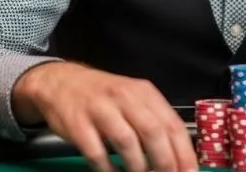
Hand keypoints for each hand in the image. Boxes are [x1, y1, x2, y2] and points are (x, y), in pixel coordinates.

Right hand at [13, 62, 196, 171]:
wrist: (61, 81)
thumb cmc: (104, 95)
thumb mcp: (133, 98)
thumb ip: (154, 120)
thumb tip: (179, 156)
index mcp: (143, 92)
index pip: (172, 123)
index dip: (184, 152)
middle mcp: (124, 97)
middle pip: (153, 131)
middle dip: (165, 162)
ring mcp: (100, 109)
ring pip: (127, 142)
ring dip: (138, 167)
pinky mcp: (78, 124)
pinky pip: (97, 152)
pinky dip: (107, 168)